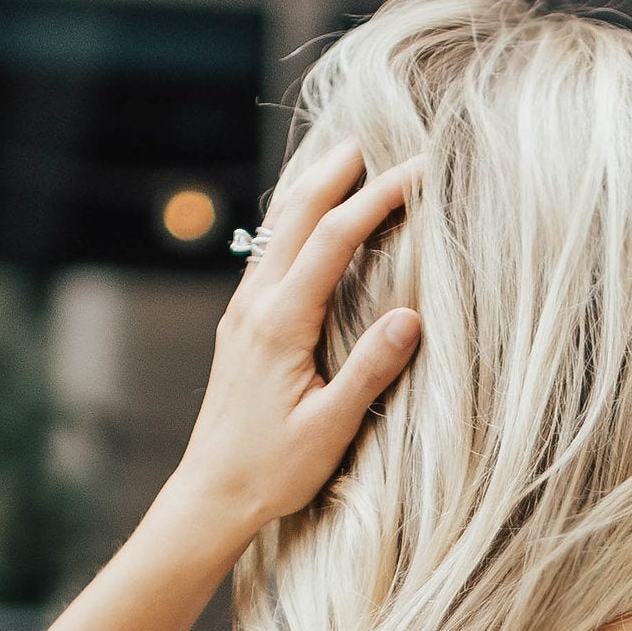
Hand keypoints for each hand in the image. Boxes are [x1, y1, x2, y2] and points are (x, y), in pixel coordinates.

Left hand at [162, 142, 420, 547]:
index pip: (335, 238)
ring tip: (345, 162)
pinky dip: (296, 222)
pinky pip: (270, 253)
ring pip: (277, 228)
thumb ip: (370, 371)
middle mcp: (256, 306)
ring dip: (313, 189)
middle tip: (375, 136)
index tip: (419, 170)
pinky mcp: (240, 327)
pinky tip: (311, 223)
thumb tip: (410, 317)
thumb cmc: (272, 470)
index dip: (379, 197)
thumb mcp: (331, 428)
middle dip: (338, 170)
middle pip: (297, 213)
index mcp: (281, 323)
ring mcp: (242, 312)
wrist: (211, 494)